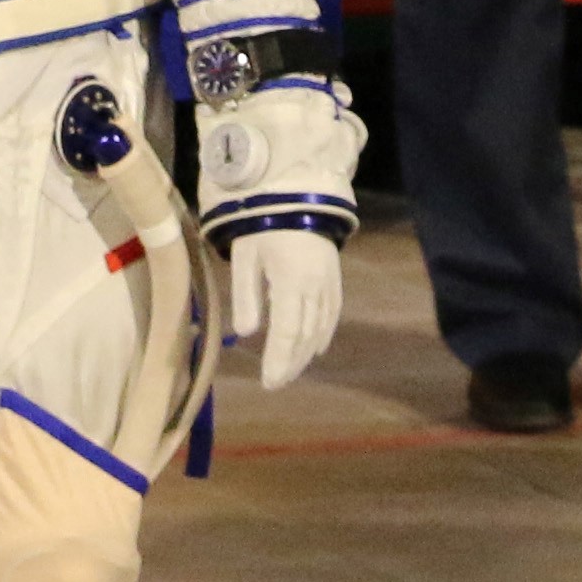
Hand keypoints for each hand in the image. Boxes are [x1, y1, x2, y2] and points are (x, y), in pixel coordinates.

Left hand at [225, 226, 339, 391]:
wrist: (298, 197)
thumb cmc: (262, 226)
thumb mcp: (246, 257)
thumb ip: (246, 295)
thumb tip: (246, 333)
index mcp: (291, 281)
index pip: (286, 331)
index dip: (279, 360)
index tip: (269, 382)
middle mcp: (315, 287)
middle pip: (305, 336)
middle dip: (291, 363)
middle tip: (276, 384)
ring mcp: (329, 284)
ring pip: (320, 329)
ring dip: (305, 354)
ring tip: (289, 371)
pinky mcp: (335, 280)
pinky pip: (332, 315)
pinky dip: (322, 336)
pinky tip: (313, 349)